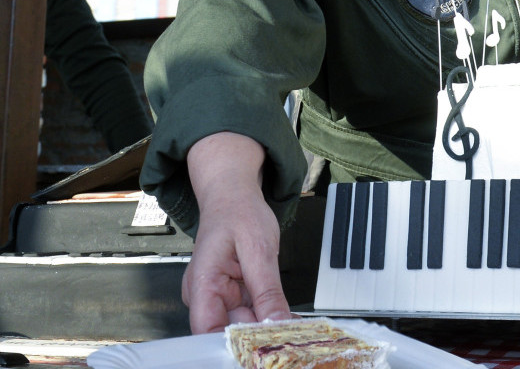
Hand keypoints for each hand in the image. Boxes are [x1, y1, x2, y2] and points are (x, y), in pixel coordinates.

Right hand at [183, 133, 291, 333]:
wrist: (233, 196)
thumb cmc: (239, 213)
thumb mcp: (259, 249)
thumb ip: (267, 290)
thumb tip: (277, 323)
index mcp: (202, 282)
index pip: (207, 329)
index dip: (233, 343)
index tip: (263, 347)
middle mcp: (204, 294)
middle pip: (227, 330)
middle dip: (257, 336)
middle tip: (290, 337)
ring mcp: (217, 296)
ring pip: (241, 324)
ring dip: (265, 326)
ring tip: (292, 328)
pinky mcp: (231, 295)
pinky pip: (249, 313)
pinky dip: (267, 315)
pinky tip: (285, 318)